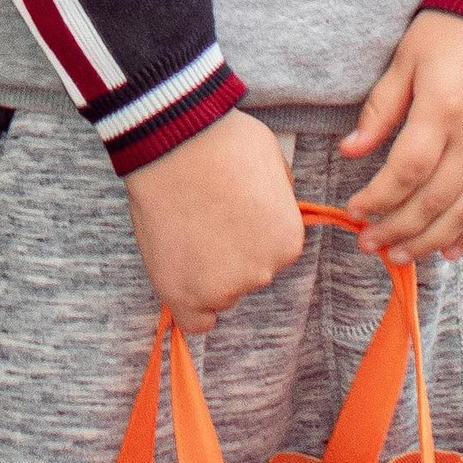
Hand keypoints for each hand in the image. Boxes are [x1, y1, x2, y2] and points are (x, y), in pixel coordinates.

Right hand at [123, 111, 303, 335]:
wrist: (173, 141)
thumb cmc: (221, 141)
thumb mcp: (273, 161)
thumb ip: (279, 196)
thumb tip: (272, 205)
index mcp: (288, 241)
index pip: (271, 251)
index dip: (248, 229)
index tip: (227, 209)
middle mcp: (263, 271)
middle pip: (247, 273)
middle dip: (229, 249)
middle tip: (202, 214)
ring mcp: (223, 286)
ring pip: (218, 289)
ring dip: (205, 268)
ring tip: (182, 225)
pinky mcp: (184, 293)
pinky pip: (195, 322)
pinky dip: (191, 308)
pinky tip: (183, 282)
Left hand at [341, 11, 462, 261]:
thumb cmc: (451, 30)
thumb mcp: (407, 58)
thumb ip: (380, 108)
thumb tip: (349, 151)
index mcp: (442, 110)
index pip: (406, 171)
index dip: (378, 197)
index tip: (353, 210)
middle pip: (436, 200)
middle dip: (399, 229)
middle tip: (369, 246)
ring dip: (431, 240)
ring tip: (400, 256)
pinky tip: (451, 251)